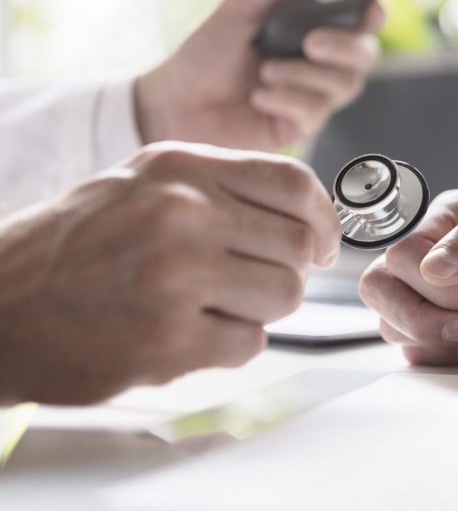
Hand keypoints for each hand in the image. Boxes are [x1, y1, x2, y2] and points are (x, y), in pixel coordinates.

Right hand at [0, 142, 340, 404]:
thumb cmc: (78, 245)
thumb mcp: (145, 184)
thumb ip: (222, 187)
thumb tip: (308, 212)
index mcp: (181, 167)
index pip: (295, 184)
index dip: (325, 220)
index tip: (322, 244)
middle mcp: (182, 213)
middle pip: (298, 247)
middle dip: (288, 272)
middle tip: (251, 282)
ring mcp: (176, 275)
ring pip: (285, 296)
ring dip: (259, 309)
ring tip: (210, 306)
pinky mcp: (169, 337)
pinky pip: (250, 342)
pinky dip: (229, 344)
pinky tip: (185, 332)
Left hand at [135, 0, 385, 150]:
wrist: (175, 101)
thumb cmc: (205, 54)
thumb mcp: (237, 7)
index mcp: (310, 30)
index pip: (358, 22)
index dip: (373, 14)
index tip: (372, 9)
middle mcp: (319, 64)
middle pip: (365, 56)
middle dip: (344, 47)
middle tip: (310, 43)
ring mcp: (312, 97)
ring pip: (344, 85)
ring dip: (304, 75)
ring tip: (264, 72)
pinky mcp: (300, 127)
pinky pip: (316, 111)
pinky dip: (287, 99)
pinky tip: (259, 97)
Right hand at [359, 189, 457, 364]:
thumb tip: (433, 267)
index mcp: (447, 219)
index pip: (401, 253)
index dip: (434, 284)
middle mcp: (433, 255)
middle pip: (379, 288)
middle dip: (421, 315)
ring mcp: (435, 296)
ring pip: (392, 323)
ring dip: (439, 335)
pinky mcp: (445, 330)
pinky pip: (417, 350)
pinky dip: (448, 353)